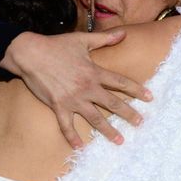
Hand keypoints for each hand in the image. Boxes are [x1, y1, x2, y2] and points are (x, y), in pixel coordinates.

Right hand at [0, 31, 151, 147]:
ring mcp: (73, 99)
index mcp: (94, 72)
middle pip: (113, 104)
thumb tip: (123, 33)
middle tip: (140, 123)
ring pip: (95, 118)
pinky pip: (66, 125)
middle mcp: (87, 88)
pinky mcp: (58, 106)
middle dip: (128, 114)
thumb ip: (105, 39)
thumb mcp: (82, 40)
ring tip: (120, 140)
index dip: (136, 90)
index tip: (149, 98)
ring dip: (108, 131)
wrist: (31, 54)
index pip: (120, 82)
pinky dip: (72, 137)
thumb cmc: (56, 45)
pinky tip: (79, 147)